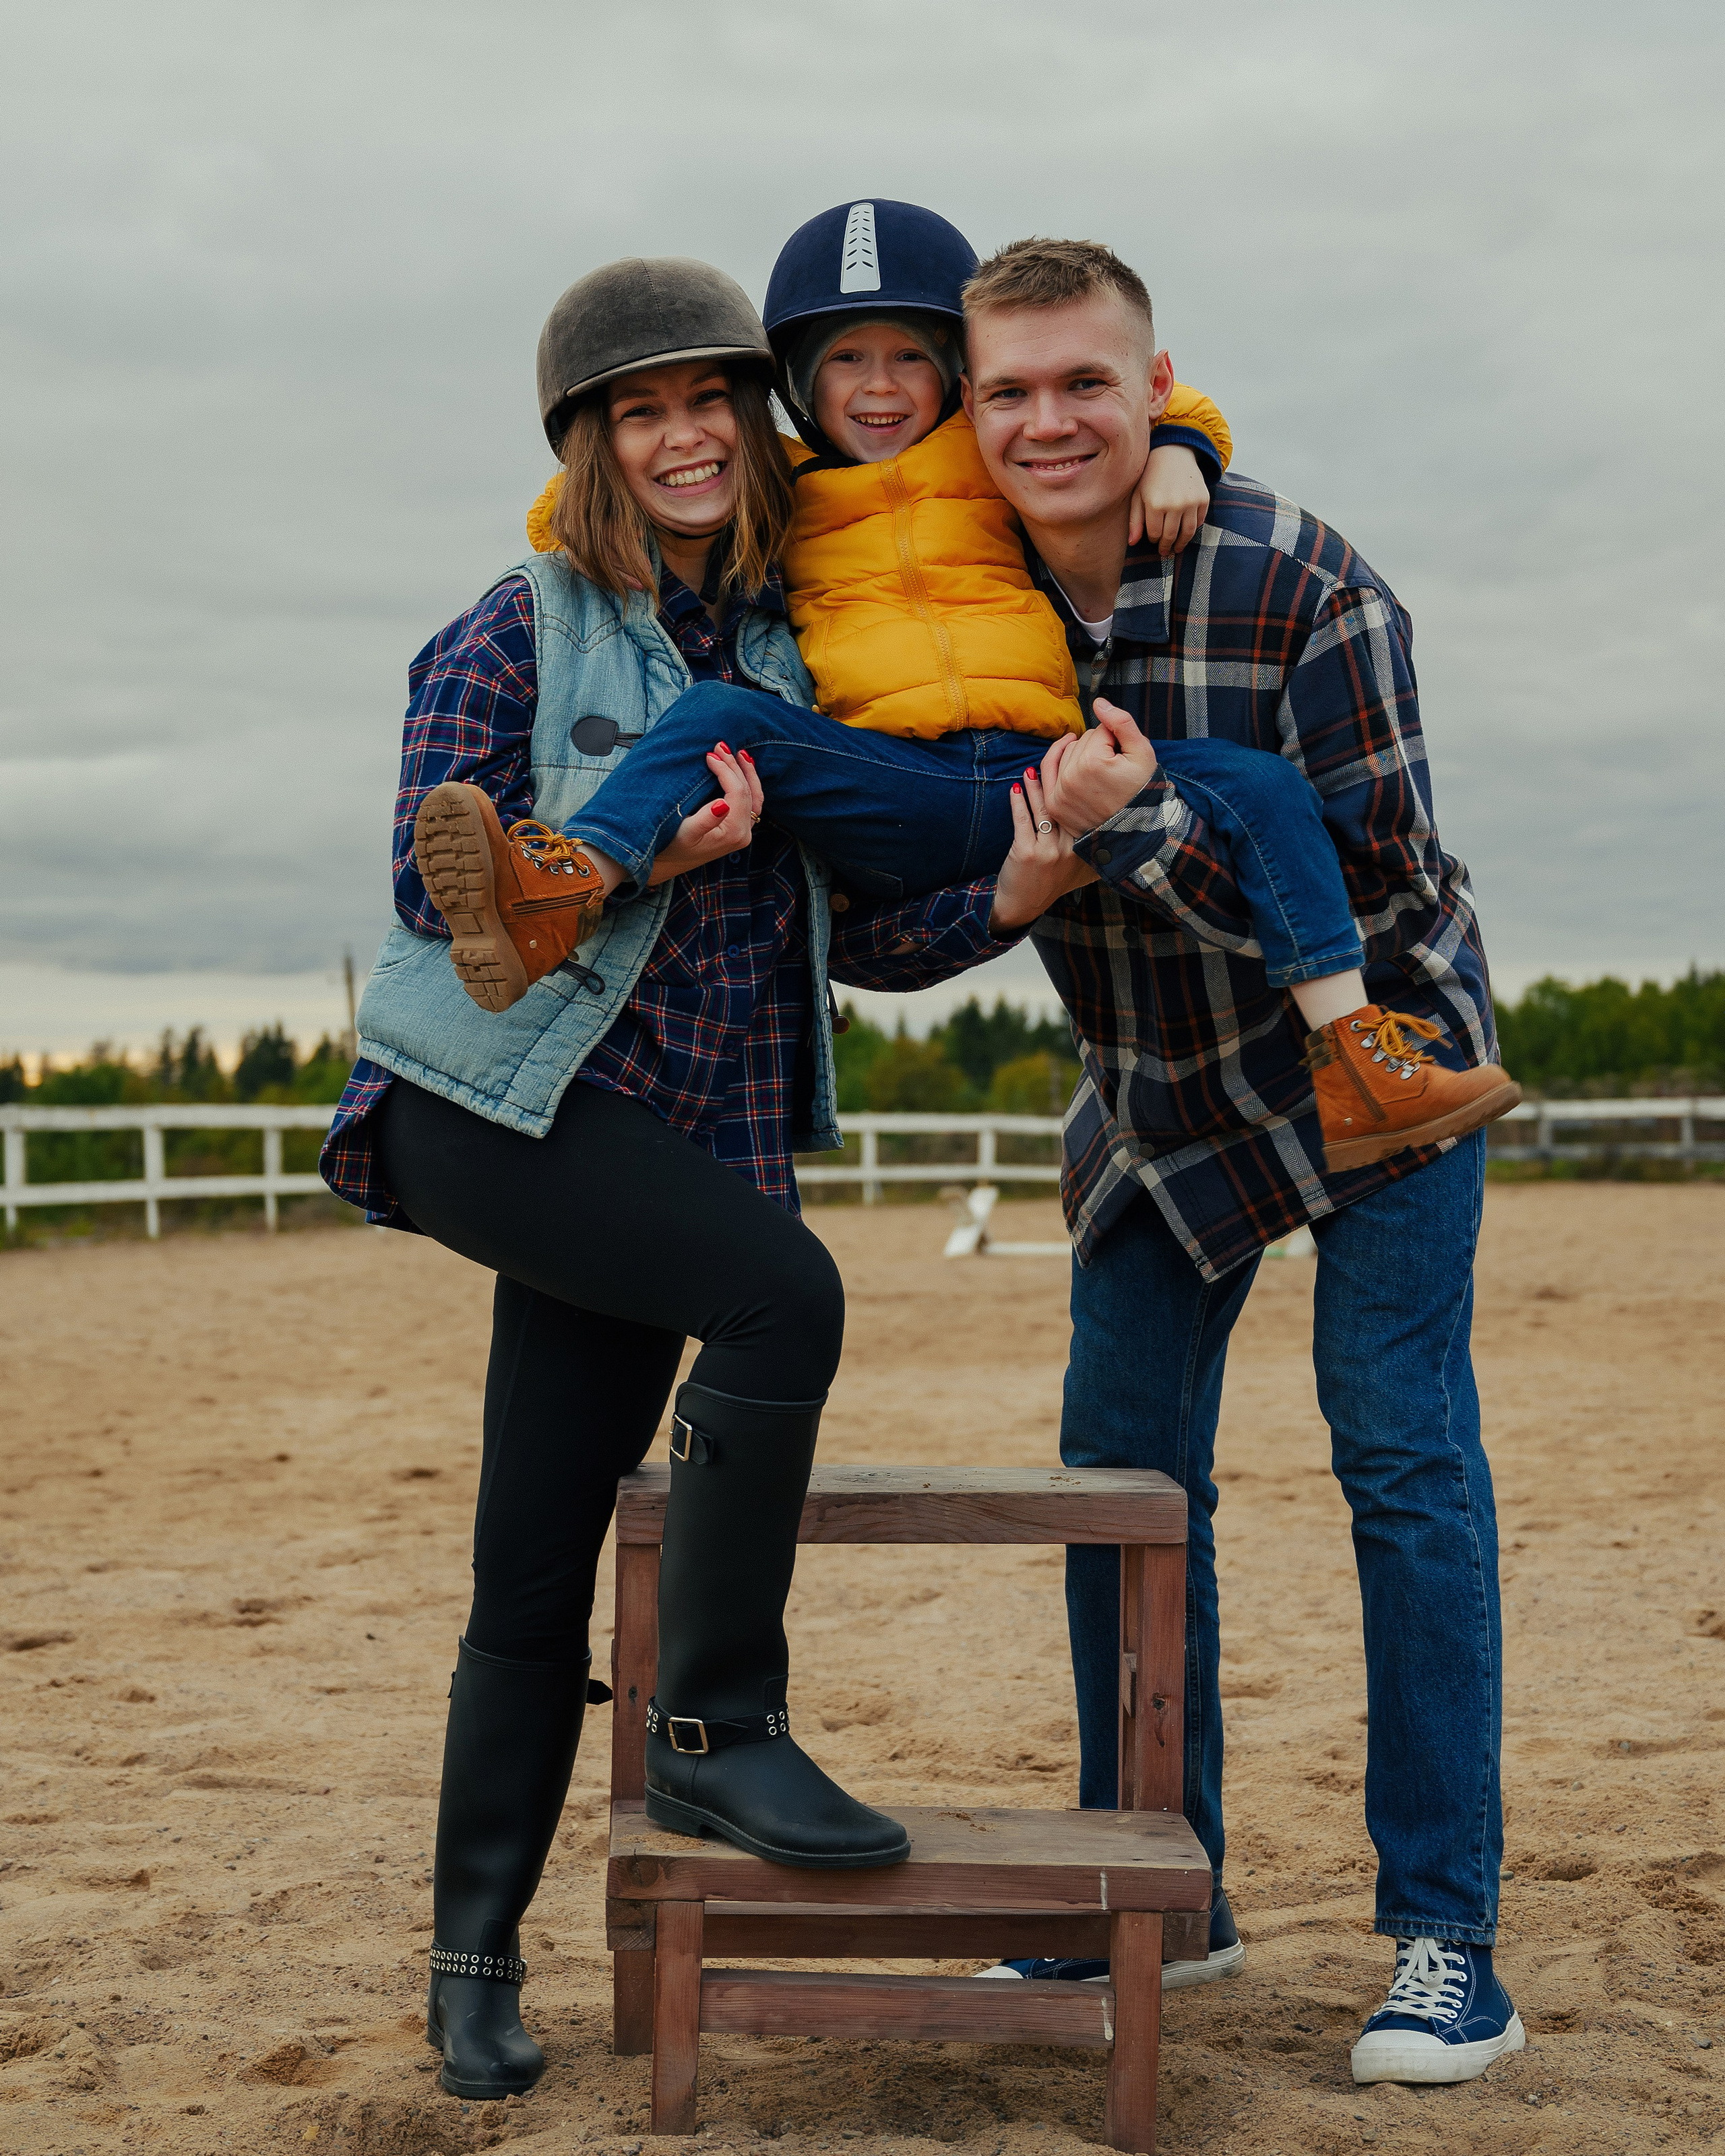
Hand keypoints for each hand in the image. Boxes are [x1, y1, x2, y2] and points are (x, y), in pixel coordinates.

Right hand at [644, 744, 763, 886]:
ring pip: (755, 797)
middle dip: (735, 766)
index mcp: (733, 832)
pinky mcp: (738, 830)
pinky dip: (747, 784)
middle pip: (748, 792)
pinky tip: (741, 771)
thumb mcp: (685, 834)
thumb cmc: (671, 847)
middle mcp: (744, 833)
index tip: (709, 755)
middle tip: (721, 745)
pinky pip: (751, 803)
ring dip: (747, 773)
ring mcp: (743, 832)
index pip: (737, 792)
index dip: (725, 770)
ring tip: (739, 753)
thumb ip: (705, 820)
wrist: (668, 864)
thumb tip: (722, 804)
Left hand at [989, 760, 1098, 931]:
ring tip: (1031, 770)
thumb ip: (1095, 850)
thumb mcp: (1081, 870)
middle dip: (1060, 778)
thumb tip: (1116, 827)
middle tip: (1056, 756)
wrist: (1023, 907)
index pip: (1084, 810)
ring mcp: (1048, 852)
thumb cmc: (1050, 883)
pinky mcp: (1026, 853)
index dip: (1079, 787)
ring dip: (1037, 787)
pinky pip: (1023, 820)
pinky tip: (1016, 789)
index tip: (1077, 765)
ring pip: (1045, 810)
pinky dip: (1019, 803)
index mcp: (1084, 849)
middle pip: (1065, 805)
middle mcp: (1070, 849)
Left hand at [1041, 701, 1157, 839]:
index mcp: (1092, 762)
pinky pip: (1049, 770)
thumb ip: (1121, 722)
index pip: (1099, 731)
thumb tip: (1098, 702)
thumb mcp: (1142, 753)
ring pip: (1067, 754)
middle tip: (1113, 767)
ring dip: (1080, 756)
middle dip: (1097, 748)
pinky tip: (1069, 755)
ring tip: (1099, 772)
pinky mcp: (1053, 804)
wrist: (1134, 831)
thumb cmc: (1141, 791)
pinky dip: (1058, 761)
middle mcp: (1070, 777)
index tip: (1123, 756)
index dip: (1114, 739)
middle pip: (1081, 742)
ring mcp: (1059, 793)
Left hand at [1128, 442, 1209, 557]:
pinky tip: (1186, 531)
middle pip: (1171, 536)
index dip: (1153, 540)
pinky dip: (1193, 529)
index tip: (1153, 540)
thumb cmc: (1150, 476)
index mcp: (1155, 504)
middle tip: (1165, 551)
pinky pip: (1199, 522)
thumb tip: (1132, 543)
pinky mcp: (1203, 499)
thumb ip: (1135, 520)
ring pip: (1187, 533)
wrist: (1173, 454)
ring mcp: (1191, 502)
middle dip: (1166, 546)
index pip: (1154, 534)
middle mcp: (1175, 504)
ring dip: (1181, 544)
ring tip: (1177, 548)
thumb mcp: (1138, 495)